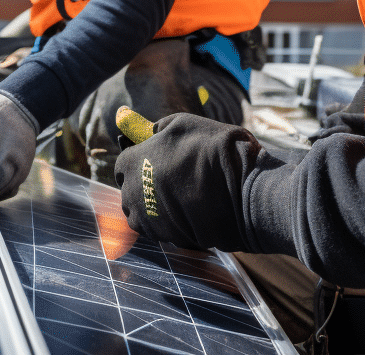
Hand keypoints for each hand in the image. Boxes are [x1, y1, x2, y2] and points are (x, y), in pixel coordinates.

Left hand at [114, 112, 261, 250]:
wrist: (241, 190)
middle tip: (171, 177)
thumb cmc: (212, 149)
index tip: (154, 159)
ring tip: (181, 195)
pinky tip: (191, 210)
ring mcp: (149, 221)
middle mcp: (133, 195)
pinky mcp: (167, 239)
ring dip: (154, 206)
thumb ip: (157, 129)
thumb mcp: (182, 123)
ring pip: (143, 214)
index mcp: (132, 164)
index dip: (138, 160)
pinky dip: (170, 221)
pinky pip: (161, 229)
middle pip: (130, 192)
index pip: (122, 165)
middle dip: (144, 185)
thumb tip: (147, 131)